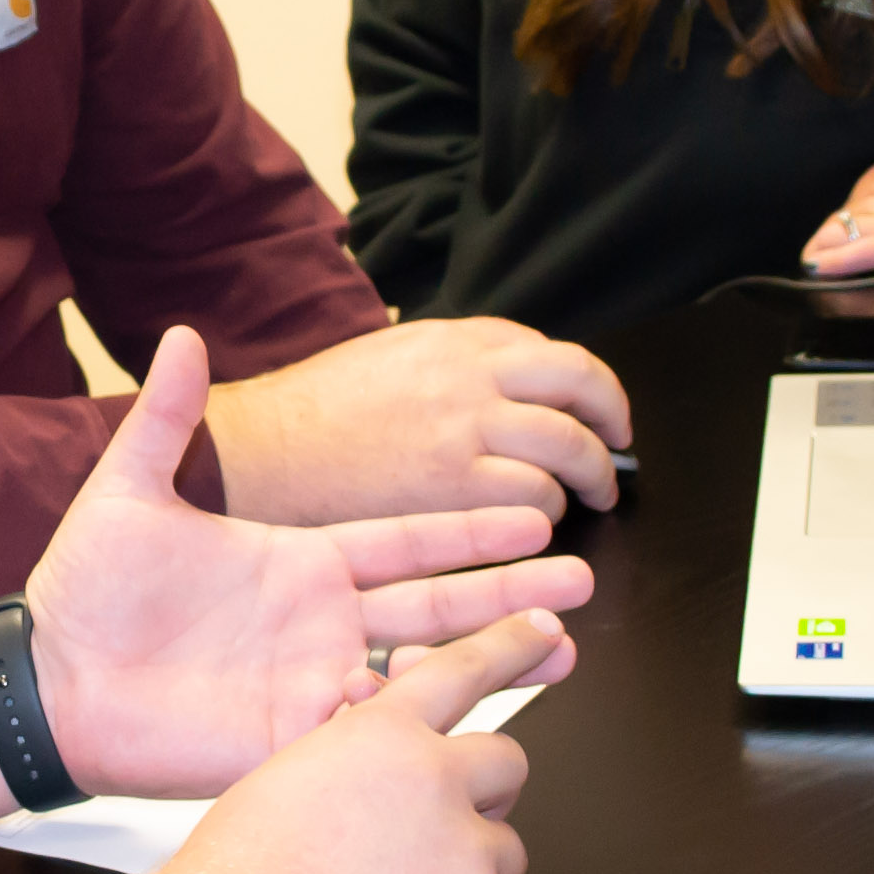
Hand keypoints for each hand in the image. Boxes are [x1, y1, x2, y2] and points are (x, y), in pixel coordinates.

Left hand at [25, 327, 586, 797]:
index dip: (470, 531)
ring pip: (421, 671)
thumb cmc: (83, 590)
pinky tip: (458, 708)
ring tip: (563, 649)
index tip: (535, 514)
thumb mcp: (126, 491)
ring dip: (491, 660)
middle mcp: (320, 622)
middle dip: (512, 594)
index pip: (407, 542)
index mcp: (300, 562)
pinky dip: (409, 719)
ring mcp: (311, 682)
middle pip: (438, 606)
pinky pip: (366, 732)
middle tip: (583, 584)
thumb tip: (185, 336)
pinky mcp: (289, 739)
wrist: (48, 678)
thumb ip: (167, 419)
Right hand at [151, 615, 551, 873]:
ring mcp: (468, 851)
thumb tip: (406, 753)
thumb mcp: (289, 777)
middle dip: (480, 797)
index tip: (548, 632)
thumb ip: (359, 754)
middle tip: (429, 838)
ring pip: (508, 851)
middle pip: (507, 765)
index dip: (511, 645)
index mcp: (383, 734)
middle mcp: (436, 779)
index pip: (464, 670)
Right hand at [197, 315, 632, 525]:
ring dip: (591, 476)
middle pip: (580, 385)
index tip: (595, 409)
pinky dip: (546, 517)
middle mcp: (468, 378)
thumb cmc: (306, 418)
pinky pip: (535, 501)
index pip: (551, 352)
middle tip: (616, 449)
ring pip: (569, 446)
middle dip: (612, 420)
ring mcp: (466, 431)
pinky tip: (532, 531)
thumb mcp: (382, 358)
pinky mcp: (456, 490)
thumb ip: (445, 363)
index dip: (587, 385)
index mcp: (452, 342)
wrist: (257, 455)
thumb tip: (497, 376)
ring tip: (588, 498)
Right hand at [799, 155, 873, 274]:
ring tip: (845, 237)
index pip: (850, 255)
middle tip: (815, 260)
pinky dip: (858, 205)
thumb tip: (849, 267)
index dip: (826, 264)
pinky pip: (858, 193)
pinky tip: (870, 211)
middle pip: (832, 232)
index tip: (813, 269)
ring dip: (838, 227)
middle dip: (818, 248)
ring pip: (842, 212)